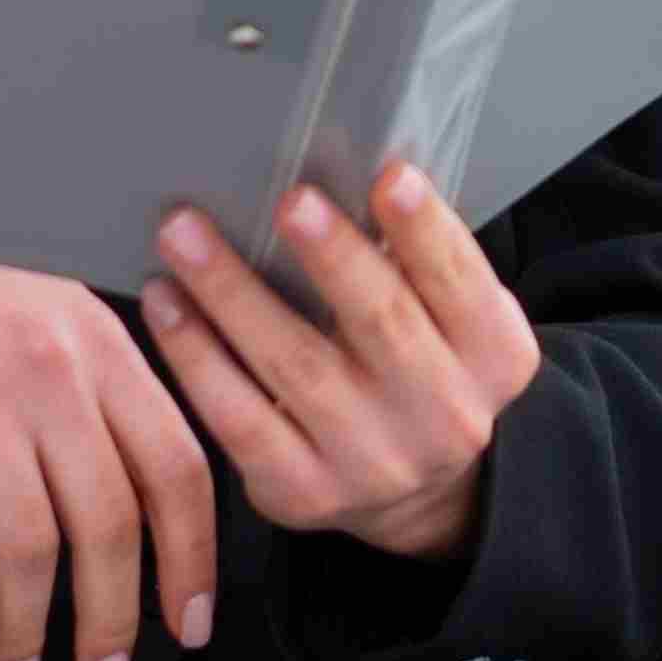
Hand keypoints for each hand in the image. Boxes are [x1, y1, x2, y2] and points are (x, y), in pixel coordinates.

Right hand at [0, 218, 217, 660]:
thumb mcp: (38, 293)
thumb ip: (89, 371)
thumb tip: (128, 475)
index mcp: (96, 340)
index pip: (176, 464)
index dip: (191, 555)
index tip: (190, 615)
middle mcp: (50, 373)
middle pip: (112, 523)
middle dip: (116, 617)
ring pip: (32, 550)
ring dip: (32, 631)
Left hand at [140, 168, 537, 565]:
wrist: (416, 493)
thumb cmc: (421, 365)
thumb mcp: (454, 319)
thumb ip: (416, 261)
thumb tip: (339, 167)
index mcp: (495, 357)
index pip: (462, 285)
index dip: (427, 232)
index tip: (391, 176)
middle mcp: (445, 417)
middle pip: (383, 326)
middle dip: (334, 259)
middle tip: (289, 200)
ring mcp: (372, 463)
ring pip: (297, 368)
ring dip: (234, 294)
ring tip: (185, 234)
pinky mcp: (302, 493)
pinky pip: (239, 418)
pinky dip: (197, 355)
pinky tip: (166, 303)